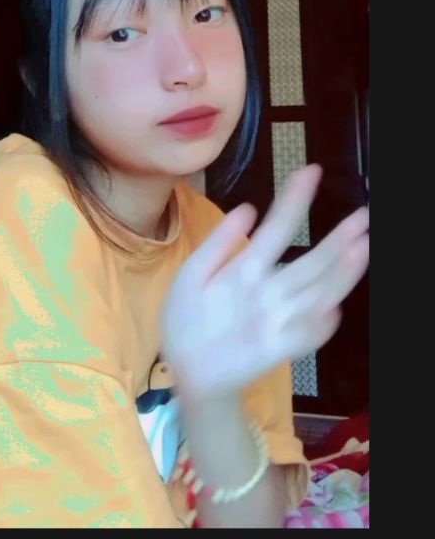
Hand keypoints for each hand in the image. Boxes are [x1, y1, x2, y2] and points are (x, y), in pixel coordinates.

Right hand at [162, 165, 368, 399]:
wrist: (194, 380)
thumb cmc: (185, 324)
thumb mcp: (187, 278)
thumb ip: (217, 244)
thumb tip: (247, 209)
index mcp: (242, 274)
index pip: (276, 228)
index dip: (296, 199)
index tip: (312, 172)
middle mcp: (268, 296)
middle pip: (314, 262)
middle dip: (342, 236)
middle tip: (365, 215)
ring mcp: (283, 324)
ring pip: (324, 293)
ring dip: (348, 269)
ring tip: (366, 245)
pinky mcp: (289, 348)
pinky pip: (319, 330)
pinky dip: (333, 314)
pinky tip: (342, 300)